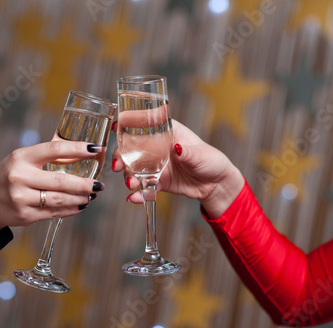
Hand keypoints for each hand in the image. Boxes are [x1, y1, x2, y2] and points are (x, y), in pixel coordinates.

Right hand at [0, 141, 104, 229]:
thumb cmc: (8, 176)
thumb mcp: (21, 159)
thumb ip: (46, 157)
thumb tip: (80, 153)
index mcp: (21, 157)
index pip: (55, 150)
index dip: (78, 149)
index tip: (95, 149)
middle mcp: (20, 177)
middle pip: (61, 181)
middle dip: (84, 184)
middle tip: (99, 184)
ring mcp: (21, 198)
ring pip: (60, 199)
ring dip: (80, 198)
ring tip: (91, 195)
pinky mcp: (25, 216)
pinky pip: (54, 213)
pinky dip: (71, 209)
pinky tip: (80, 205)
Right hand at [112, 119, 243, 218]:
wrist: (217, 185)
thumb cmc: (211, 161)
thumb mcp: (201, 154)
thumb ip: (187, 152)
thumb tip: (177, 148)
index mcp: (167, 132)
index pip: (144, 124)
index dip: (127, 124)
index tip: (116, 128)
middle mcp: (156, 147)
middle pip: (131, 149)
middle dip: (120, 156)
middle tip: (117, 166)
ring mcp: (155, 165)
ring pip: (134, 169)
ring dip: (128, 176)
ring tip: (130, 185)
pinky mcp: (157, 182)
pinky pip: (144, 187)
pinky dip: (138, 193)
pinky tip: (134, 198)